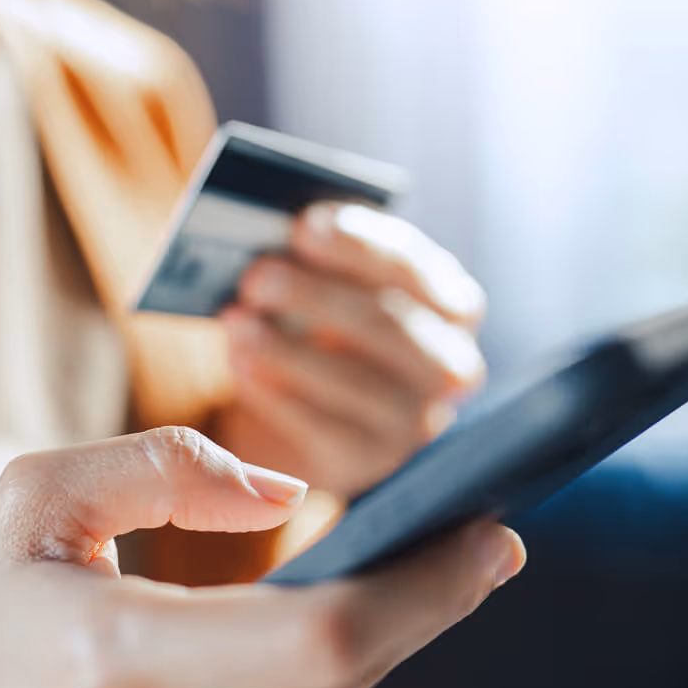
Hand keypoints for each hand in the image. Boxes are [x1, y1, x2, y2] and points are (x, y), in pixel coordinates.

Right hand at [0, 427, 524, 687]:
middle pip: (348, 678)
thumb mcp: (35, 505)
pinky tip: (297, 658)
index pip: (323, 635)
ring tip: (369, 587)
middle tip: (467, 544)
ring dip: (361, 647)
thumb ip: (159, 469)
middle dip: (421, 605)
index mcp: (113, 660)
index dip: (429, 587)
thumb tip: (285, 496)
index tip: (495, 535)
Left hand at [216, 203, 487, 497]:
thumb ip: (318, 257)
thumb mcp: (333, 282)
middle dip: (316, 296)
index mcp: (451, 304)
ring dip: (286, 348)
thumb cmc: (325, 324)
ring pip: (355, 382)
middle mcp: (449, 365)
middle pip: (387, 325)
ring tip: (235, 320)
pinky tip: (239, 363)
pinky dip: (276, 394)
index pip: (416, 268)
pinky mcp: (368, 462)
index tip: (305, 224)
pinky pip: (323, 430)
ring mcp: (414, 422)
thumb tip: (271, 239)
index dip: (359, 245)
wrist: (313, 409)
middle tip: (255, 275)